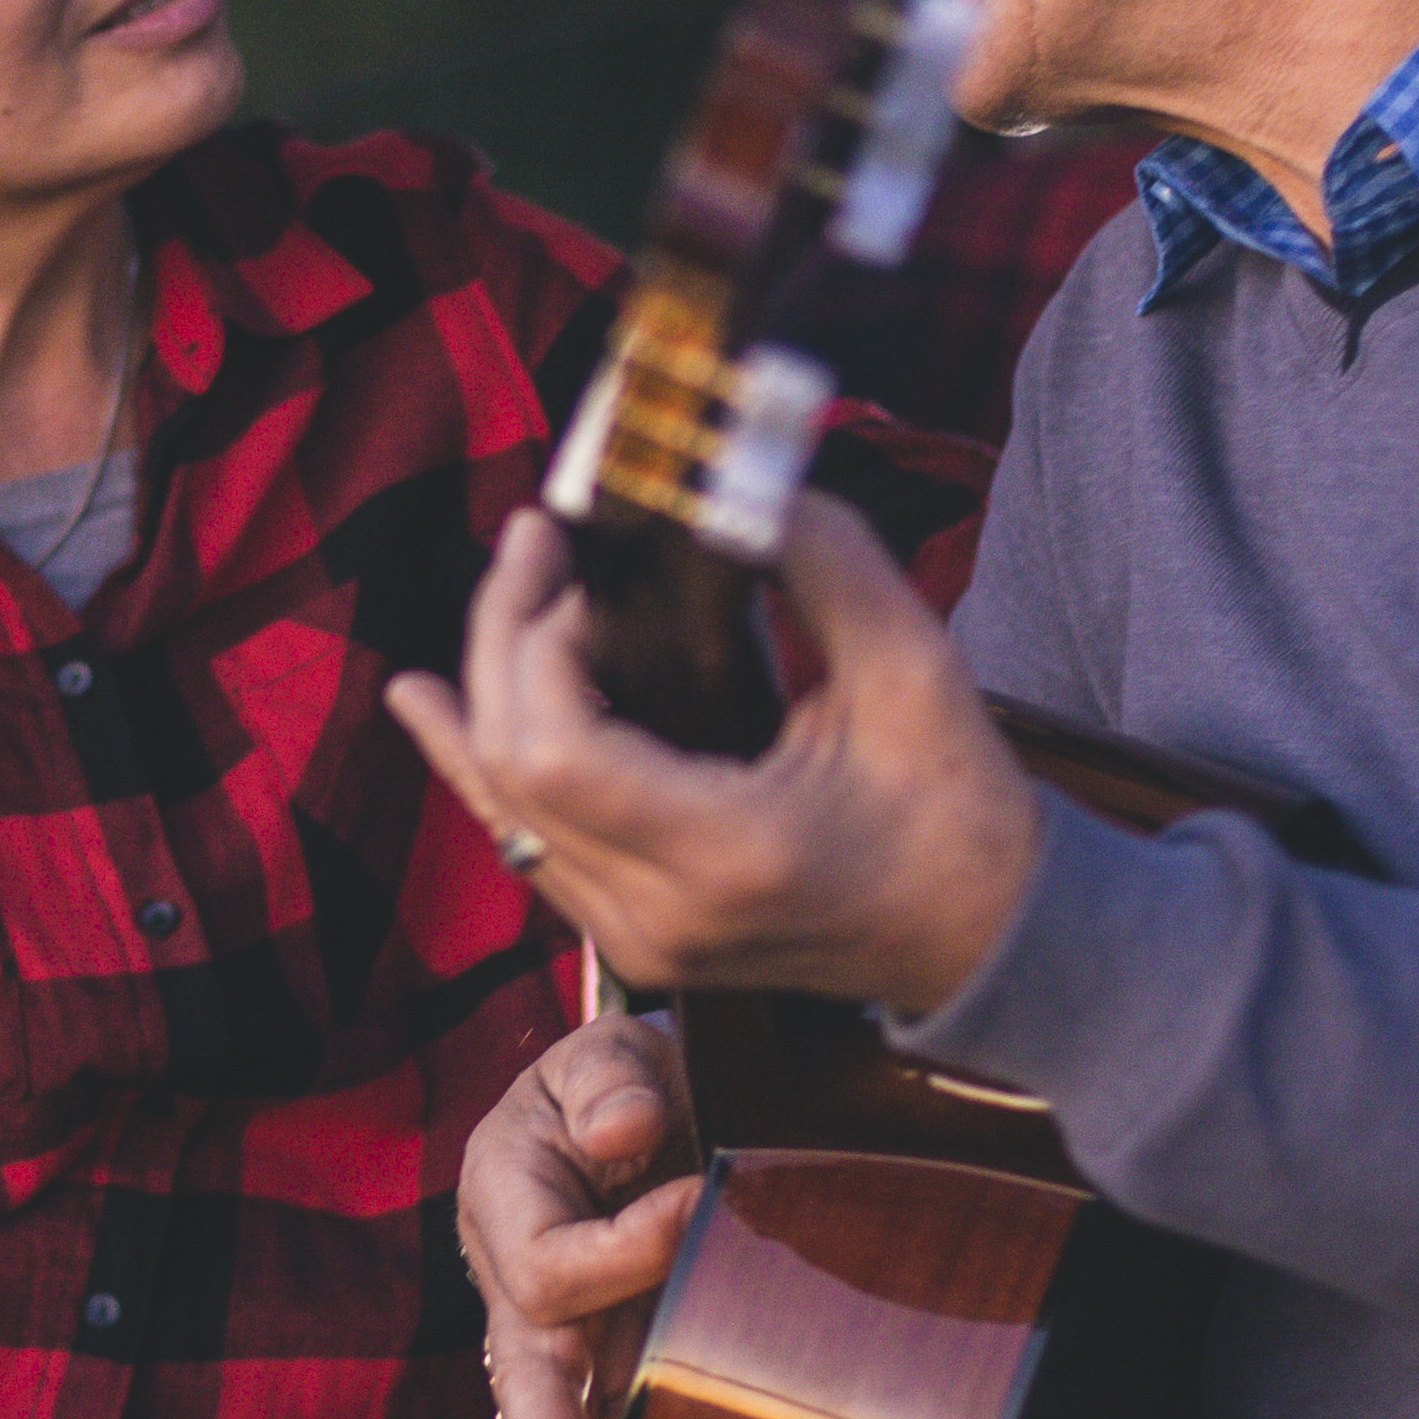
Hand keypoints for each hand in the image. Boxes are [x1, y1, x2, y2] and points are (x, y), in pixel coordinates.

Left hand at [387, 495, 1042, 1011]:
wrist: (989, 943)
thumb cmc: (961, 814)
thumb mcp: (912, 666)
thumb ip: (818, 557)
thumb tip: (727, 474)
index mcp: (726, 854)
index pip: (558, 750)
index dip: (540, 644)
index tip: (582, 566)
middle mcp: (660, 915)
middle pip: (513, 769)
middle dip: (505, 639)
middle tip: (539, 542)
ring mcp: (637, 941)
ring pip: (504, 809)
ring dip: (488, 691)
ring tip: (503, 587)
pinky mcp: (634, 938)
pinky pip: (528, 841)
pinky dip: (480, 764)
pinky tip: (428, 703)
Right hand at [454, 1013, 697, 1418]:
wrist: (653, 1098)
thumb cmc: (630, 1071)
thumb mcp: (613, 1051)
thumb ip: (609, 1077)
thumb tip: (630, 1129)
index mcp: (504, 1196)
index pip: (551, 1266)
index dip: (626, 1251)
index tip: (699, 1204)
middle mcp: (516, 1281)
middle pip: (522, 1385)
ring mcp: (555, 1338)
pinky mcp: (600, 1370)